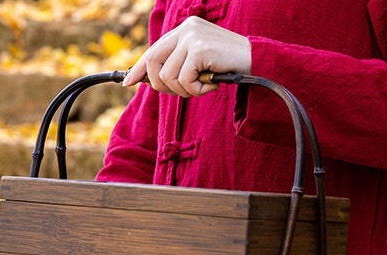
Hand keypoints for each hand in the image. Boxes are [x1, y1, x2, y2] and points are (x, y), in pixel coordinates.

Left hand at [123, 16, 250, 96]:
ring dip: (184, 91)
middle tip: (182, 92)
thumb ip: (181, 64)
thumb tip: (154, 80)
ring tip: (203, 87)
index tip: (128, 82)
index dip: (139, 68)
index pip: (154, 49)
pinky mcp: (199, 50)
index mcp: (185, 29)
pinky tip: (210, 86)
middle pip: (153, 62)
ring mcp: (192, 38)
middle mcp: (186, 29)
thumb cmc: (230, 66)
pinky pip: (183, 81)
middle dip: (161, 85)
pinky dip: (195, 91)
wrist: (257, 62)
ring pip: (167, 76)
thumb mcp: (202, 62)